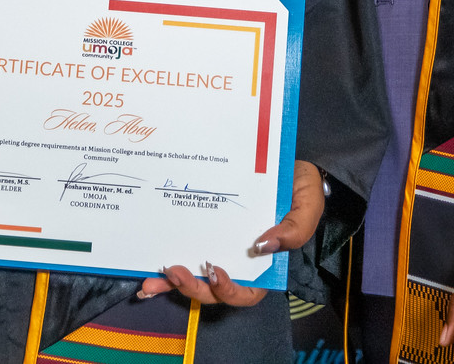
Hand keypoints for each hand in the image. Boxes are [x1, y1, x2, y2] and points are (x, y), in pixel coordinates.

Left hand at [136, 158, 324, 306]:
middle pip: (214, 291)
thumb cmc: (299, 186)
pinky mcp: (200, 233)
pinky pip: (183, 253)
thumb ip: (295, 228)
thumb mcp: (307, 205)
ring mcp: (217, 248)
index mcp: (264, 264)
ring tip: (152, 281)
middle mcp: (238, 262)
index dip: (229, 290)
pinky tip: (146, 272)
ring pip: (194, 279)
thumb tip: (265, 246)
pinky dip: (164, 269)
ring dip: (171, 284)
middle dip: (192, 288)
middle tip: (174, 272)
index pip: (248, 291)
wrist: (284, 161)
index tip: (215, 272)